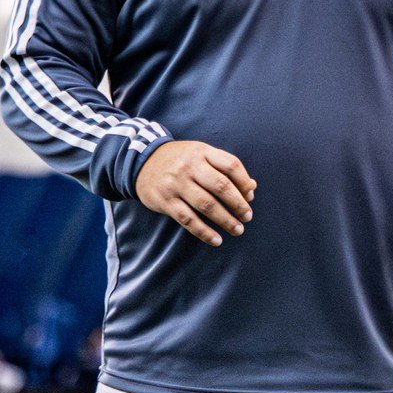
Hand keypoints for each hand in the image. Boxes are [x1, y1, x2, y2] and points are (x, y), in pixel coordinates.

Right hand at [134, 140, 255, 246]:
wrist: (141, 161)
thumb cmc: (180, 160)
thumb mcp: (201, 155)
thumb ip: (225, 168)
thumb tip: (251, 188)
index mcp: (202, 152)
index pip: (231, 165)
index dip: (244, 182)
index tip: (250, 197)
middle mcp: (189, 166)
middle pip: (221, 186)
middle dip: (238, 204)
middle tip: (248, 217)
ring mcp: (176, 184)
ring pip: (206, 205)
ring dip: (225, 220)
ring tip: (238, 230)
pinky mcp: (165, 201)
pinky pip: (188, 219)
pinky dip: (204, 232)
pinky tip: (216, 240)